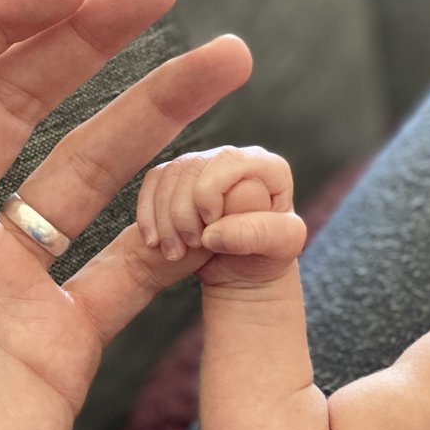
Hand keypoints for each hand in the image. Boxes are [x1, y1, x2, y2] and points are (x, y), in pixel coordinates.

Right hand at [135, 145, 305, 287]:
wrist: (242, 270)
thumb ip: (257, 233)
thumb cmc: (268, 255)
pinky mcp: (179, 179)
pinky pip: (153, 183)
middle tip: (191, 246)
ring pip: (168, 175)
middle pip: (192, 167)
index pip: (226, 161)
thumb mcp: (281, 246)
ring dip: (164, 219)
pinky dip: (148, 215)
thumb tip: (214, 230)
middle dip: (183, 211)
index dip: (209, 192)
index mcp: (266, 167)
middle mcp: (233, 159)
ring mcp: (204, 165)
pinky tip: (154, 242)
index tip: (210, 226)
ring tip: (174, 252)